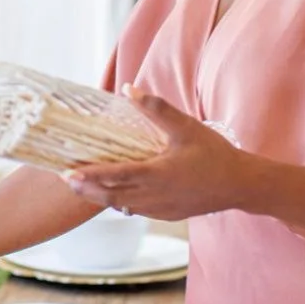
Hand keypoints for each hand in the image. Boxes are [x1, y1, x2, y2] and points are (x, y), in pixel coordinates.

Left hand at [64, 85, 243, 221]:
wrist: (240, 185)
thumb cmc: (214, 154)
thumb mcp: (186, 127)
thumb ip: (157, 109)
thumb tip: (129, 89)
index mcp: (157, 174)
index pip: (115, 176)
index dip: (89, 176)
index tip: (67, 173)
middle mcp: (154, 196)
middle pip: (111, 195)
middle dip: (86, 188)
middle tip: (64, 179)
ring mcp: (160, 209)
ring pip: (122, 205)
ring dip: (100, 196)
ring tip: (81, 187)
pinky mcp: (167, 214)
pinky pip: (136, 210)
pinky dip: (120, 202)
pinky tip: (113, 195)